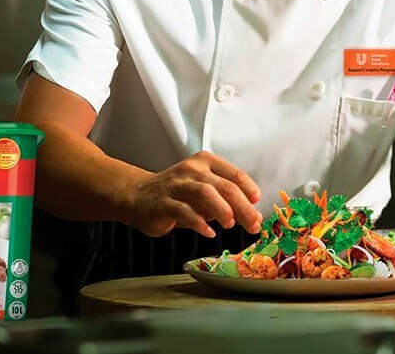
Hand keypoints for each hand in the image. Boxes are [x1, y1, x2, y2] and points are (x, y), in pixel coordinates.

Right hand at [122, 151, 262, 237]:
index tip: (257, 203)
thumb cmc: (174, 194)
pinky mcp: (163, 202)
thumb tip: (254, 216)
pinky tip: (207, 231)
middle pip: (224, 186)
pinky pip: (183, 211)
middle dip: (242, 206)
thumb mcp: (204, 194)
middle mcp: (191, 170)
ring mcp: (176, 185)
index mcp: (205, 163)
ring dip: (222, 209)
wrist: (137, 195)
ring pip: (204, 192)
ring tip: (230, 223)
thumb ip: (227, 203)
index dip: (249, 189)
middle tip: (252, 222)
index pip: (234, 174)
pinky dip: (198, 222)